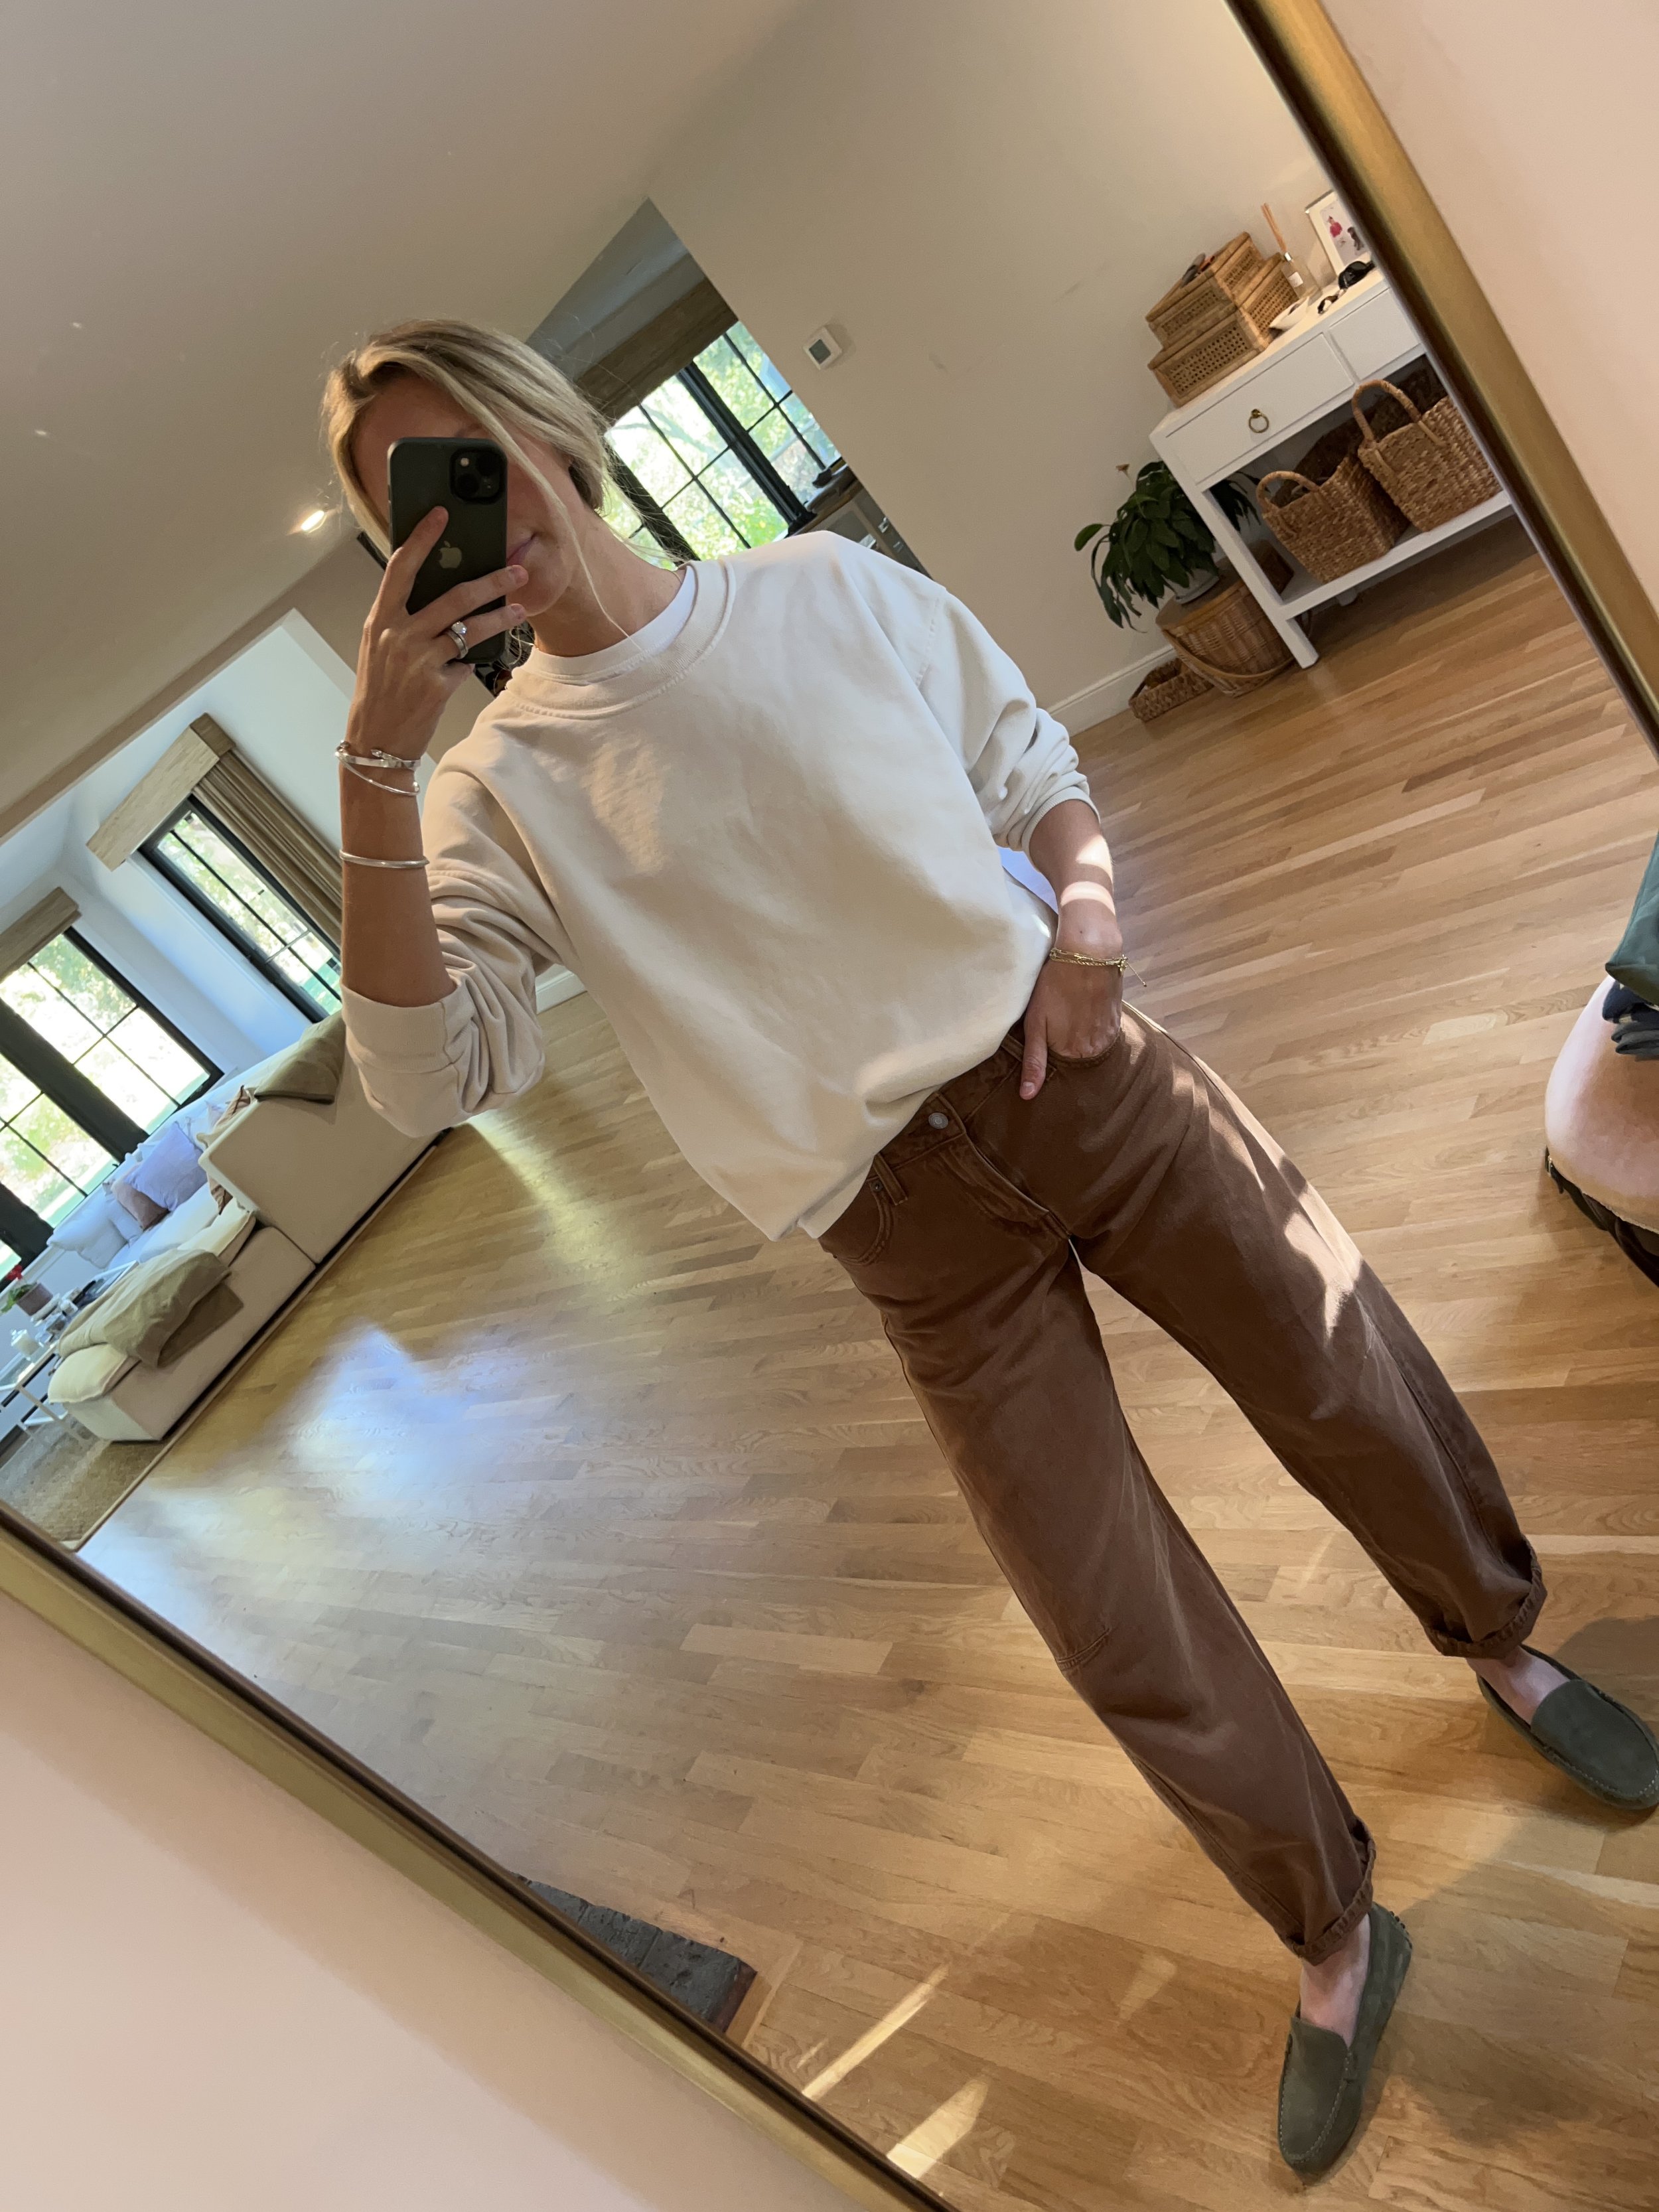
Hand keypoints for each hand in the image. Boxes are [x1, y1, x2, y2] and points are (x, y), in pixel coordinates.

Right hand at [344, 507, 527, 765]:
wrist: (376, 739)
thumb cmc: (380, 690)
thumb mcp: (381, 648)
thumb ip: (403, 620)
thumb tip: (438, 593)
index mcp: (381, 620)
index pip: (400, 569)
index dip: (421, 538)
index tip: (441, 515)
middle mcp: (399, 636)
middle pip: (453, 597)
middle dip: (490, 581)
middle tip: (516, 572)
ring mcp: (419, 661)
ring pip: (470, 629)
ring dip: (500, 617)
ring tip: (520, 608)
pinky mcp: (438, 686)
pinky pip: (466, 664)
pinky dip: (471, 662)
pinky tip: (472, 664)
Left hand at [1019, 954, 1123, 1098]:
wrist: (1088, 954)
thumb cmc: (1055, 986)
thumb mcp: (1035, 1023)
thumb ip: (1034, 1061)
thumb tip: (1027, 1096)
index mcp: (1072, 1054)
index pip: (1059, 1068)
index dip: (1050, 1054)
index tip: (1046, 1037)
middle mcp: (1094, 1050)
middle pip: (1077, 1058)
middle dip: (1067, 1048)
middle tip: (1058, 1023)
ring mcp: (1109, 1036)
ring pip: (1090, 1046)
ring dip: (1082, 1037)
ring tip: (1072, 1016)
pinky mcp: (1117, 1021)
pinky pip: (1103, 1034)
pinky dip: (1093, 1027)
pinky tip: (1085, 1011)